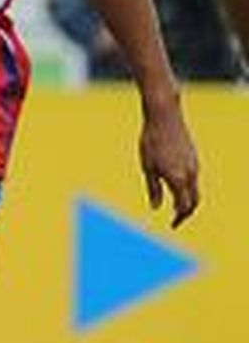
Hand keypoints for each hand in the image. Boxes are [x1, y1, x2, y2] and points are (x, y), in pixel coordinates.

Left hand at [139, 94, 198, 227]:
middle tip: (175, 220)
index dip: (180, 218)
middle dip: (186, 213)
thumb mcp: (147, 167)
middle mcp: (190, 173)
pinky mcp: (193, 157)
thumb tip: (155, 208)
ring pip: (195, 189)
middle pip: (194, 201)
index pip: (184, 206)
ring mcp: (194, 164)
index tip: (172, 225)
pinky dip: (187, 188)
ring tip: (175, 207)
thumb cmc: (151, 141)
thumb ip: (153, 188)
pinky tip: (177, 188)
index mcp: (178, 178)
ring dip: (187, 200)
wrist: (164, 117)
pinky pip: (193, 178)